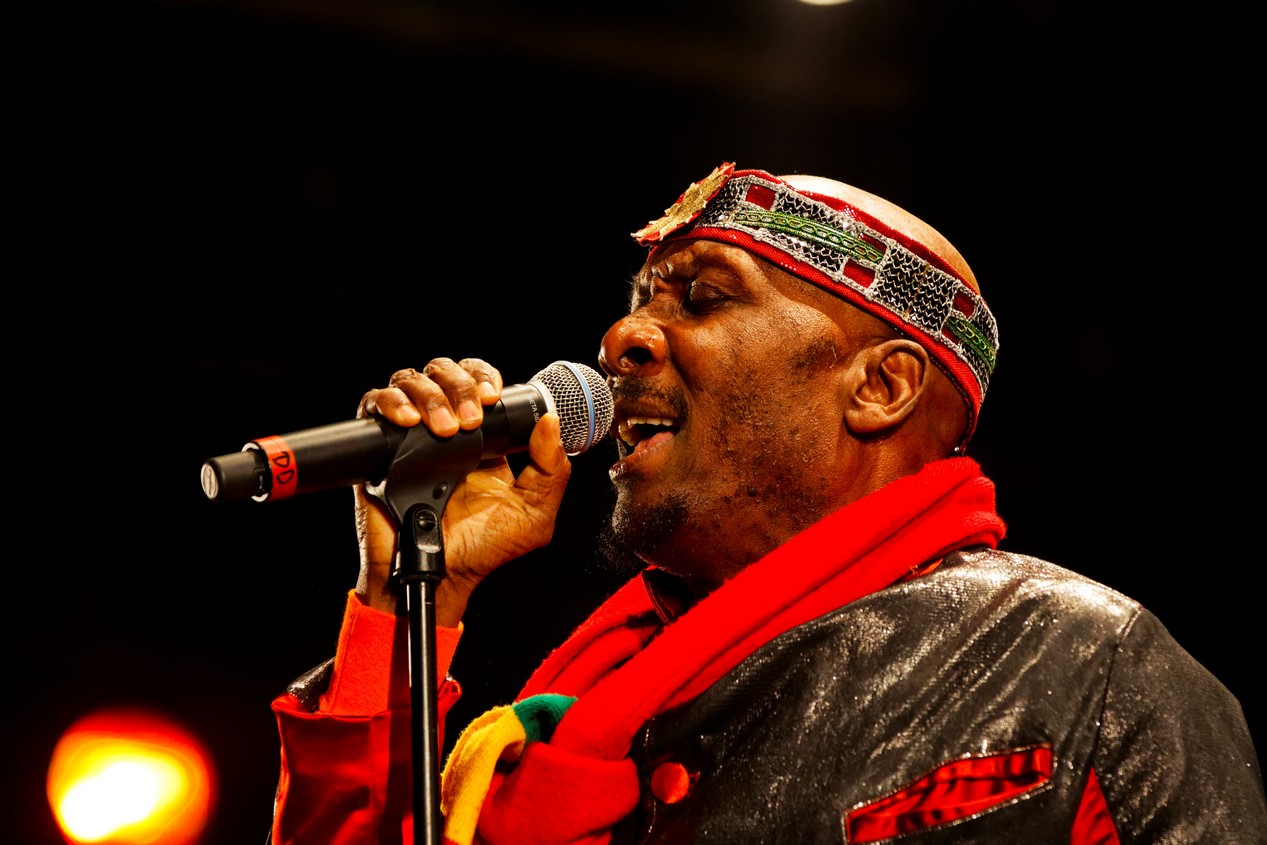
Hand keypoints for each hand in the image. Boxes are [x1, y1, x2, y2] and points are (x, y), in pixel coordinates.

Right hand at [352, 358, 571, 625]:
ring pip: (411, 380)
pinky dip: (391, 404)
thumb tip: (550, 423)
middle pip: (444, 371)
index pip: (479, 382)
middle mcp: (446, 429)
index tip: (492, 396)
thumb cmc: (482, 549)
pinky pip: (374, 404)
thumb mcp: (533, 513)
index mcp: (483, 438)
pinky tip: (408, 423)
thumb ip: (550, 469)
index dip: (484, 378)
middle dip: (459, 385)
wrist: (438, 575)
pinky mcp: (379, 448)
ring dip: (430, 395)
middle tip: (470, 418)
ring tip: (443, 431)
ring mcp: (410, 436)